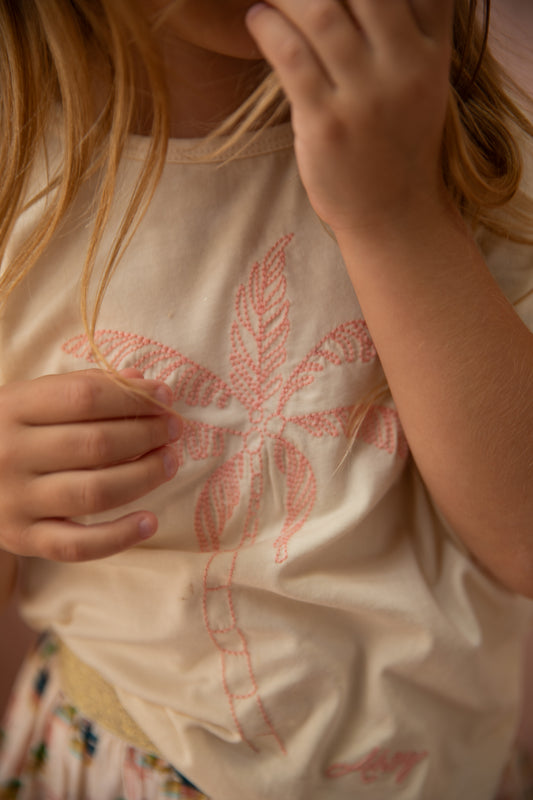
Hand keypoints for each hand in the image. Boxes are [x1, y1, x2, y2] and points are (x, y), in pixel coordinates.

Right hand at [0, 370, 180, 561]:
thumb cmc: (11, 431)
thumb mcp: (33, 399)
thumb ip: (85, 387)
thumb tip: (144, 383)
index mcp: (13, 408)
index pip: (85, 397)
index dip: (134, 397)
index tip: (166, 399)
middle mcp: (12, 454)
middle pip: (96, 444)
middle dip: (147, 435)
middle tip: (173, 431)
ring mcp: (17, 500)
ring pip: (94, 492)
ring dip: (143, 476)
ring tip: (169, 463)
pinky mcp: (25, 539)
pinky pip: (79, 545)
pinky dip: (119, 537)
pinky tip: (150, 521)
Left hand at [246, 0, 453, 234]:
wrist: (394, 215)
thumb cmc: (399, 145)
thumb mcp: (421, 84)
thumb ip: (407, 33)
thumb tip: (362, 4)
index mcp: (431, 53)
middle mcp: (405, 69)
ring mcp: (366, 98)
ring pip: (323, 14)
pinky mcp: (328, 125)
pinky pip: (292, 57)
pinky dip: (269, 28)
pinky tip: (258, 18)